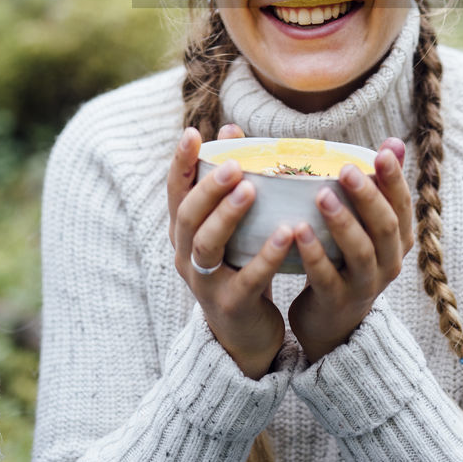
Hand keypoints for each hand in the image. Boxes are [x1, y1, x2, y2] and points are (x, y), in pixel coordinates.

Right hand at [168, 125, 294, 379]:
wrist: (246, 335)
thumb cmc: (239, 265)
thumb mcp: (231, 226)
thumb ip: (229, 182)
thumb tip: (232, 127)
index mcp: (185, 232)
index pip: (175, 192)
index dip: (180, 163)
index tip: (192, 133)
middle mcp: (187, 255)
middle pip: (187, 217)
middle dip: (208, 188)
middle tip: (233, 164)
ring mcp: (205, 283)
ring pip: (207, 245)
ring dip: (228, 215)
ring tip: (251, 189)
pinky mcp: (231, 305)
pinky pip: (247, 278)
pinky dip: (266, 254)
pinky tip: (286, 233)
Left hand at [288, 139, 412, 363]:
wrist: (331, 321)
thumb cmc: (346, 258)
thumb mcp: (368, 226)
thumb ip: (378, 186)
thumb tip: (394, 142)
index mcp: (398, 239)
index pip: (403, 205)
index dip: (395, 179)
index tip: (383, 152)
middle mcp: (389, 262)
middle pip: (385, 227)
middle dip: (368, 197)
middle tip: (346, 169)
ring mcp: (365, 285)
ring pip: (360, 252)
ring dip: (342, 223)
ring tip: (321, 195)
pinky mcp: (337, 302)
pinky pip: (326, 277)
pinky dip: (314, 254)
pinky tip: (298, 231)